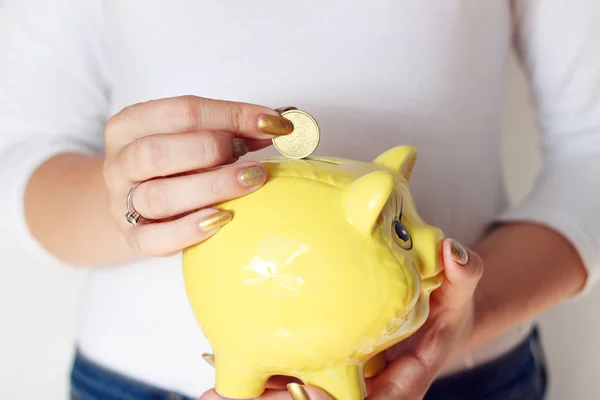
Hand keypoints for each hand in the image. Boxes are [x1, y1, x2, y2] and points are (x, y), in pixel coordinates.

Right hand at [103, 95, 293, 255]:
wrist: (131, 202)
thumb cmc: (173, 164)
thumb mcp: (193, 136)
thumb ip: (233, 127)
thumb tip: (283, 122)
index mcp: (130, 125)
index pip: (182, 111)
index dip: (234, 115)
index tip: (275, 124)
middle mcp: (120, 162)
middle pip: (157, 152)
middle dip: (212, 149)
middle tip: (251, 157)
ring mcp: (122, 203)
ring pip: (158, 196)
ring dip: (211, 187)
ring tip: (251, 181)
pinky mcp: (133, 238)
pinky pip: (154, 239)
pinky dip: (189, 230)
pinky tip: (222, 219)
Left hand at [199, 238, 482, 399]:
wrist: (433, 311)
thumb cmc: (445, 310)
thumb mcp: (459, 295)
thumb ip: (462, 276)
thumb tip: (456, 255)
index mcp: (402, 381)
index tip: (308, 392)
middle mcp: (368, 386)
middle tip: (228, 394)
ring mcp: (343, 376)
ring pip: (299, 395)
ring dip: (259, 394)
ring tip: (213, 386)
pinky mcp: (326, 359)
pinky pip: (291, 368)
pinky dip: (261, 366)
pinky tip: (220, 355)